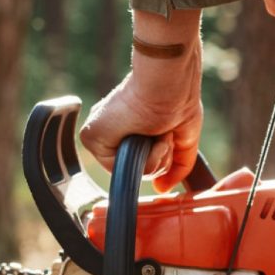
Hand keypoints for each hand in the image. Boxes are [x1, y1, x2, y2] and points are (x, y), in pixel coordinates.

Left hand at [79, 10, 202, 192]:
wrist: (169, 86)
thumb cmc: (179, 100)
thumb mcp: (184, 139)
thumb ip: (177, 166)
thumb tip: (162, 188)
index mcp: (127, 126)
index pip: (140, 159)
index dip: (161, 155)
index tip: (168, 133)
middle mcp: (112, 131)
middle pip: (138, 168)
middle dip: (160, 157)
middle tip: (163, 132)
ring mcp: (101, 134)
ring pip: (131, 170)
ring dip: (155, 157)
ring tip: (157, 131)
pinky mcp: (91, 137)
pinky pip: (121, 169)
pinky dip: (144, 157)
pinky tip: (146, 135)